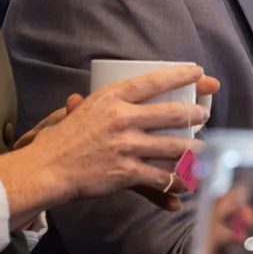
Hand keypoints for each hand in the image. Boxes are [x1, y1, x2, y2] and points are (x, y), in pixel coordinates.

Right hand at [0, 65, 208, 219]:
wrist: (48, 168)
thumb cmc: (63, 139)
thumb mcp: (80, 111)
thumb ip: (97, 106)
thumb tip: (82, 99)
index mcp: (111, 98)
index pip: (153, 81)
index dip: (179, 75)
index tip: (198, 72)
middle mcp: (122, 118)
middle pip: (171, 113)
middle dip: (195, 114)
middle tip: (205, 114)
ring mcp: (126, 145)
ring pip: (173, 146)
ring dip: (194, 148)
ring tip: (204, 147)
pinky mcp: (126, 171)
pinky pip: (160, 176)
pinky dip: (176, 180)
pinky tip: (185, 181)